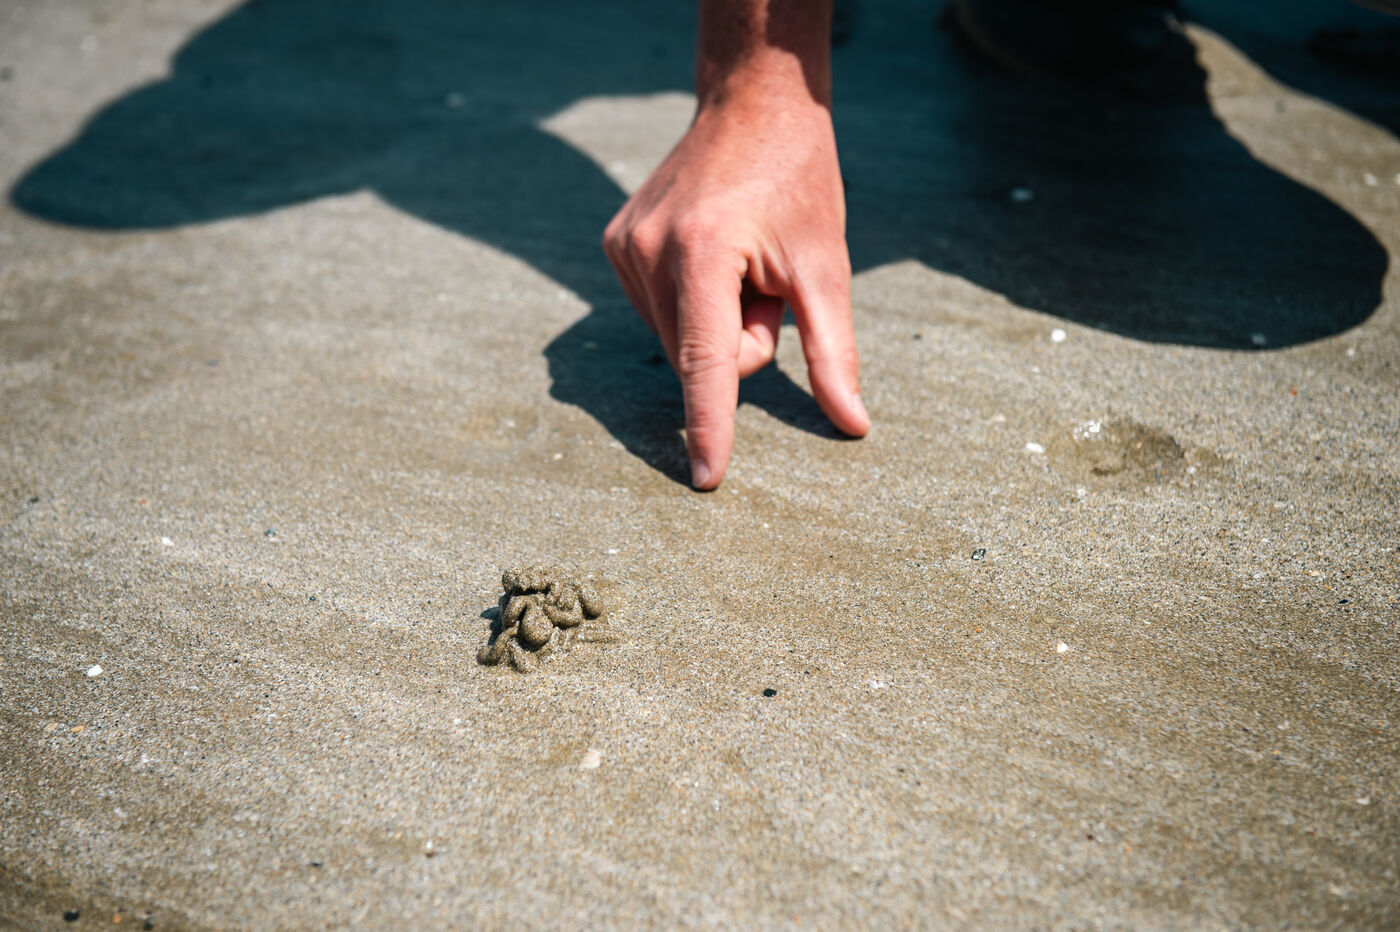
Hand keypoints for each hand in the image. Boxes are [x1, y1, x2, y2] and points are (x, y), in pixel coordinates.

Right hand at [602, 78, 869, 488]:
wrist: (751, 103)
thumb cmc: (798, 179)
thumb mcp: (827, 265)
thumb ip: (833, 352)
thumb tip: (852, 425)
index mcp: (704, 252)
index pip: (707, 362)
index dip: (710, 425)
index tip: (706, 480)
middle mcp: (649, 251)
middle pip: (700, 357)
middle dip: (741, 338)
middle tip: (767, 280)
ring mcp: (623, 248)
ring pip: (678, 342)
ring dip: (716, 320)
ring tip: (740, 261)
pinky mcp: (614, 246)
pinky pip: (660, 315)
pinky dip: (692, 303)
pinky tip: (712, 254)